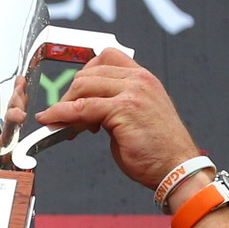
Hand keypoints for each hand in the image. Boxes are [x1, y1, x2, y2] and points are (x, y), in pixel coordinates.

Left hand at [34, 49, 200, 195]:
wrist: (176, 169)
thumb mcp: (136, 118)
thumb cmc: (158, 151)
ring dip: (66, 104)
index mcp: (144, 79)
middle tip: (65, 115)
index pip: (107, 58)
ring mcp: (132, 92)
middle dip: (72, 93)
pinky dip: (60, 113)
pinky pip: (81, 107)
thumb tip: (87, 110)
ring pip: (83, 86)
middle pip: (90, 71)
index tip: (77, 94)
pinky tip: (52, 120)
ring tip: (64, 124)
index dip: (86, 74)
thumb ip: (115, 107)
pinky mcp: (123, 110)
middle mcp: (139, 80)